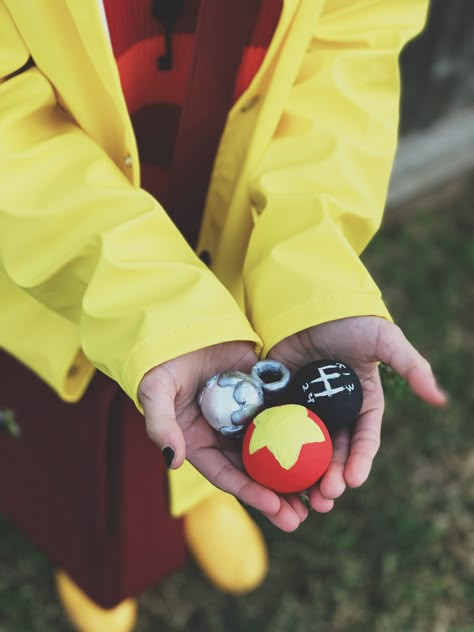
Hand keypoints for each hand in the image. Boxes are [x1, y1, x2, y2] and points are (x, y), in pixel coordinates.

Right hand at [138, 341, 307, 531]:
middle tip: (301, 517)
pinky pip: (285, 415)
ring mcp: (246, 416)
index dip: (250, 493)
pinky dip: (301, 433)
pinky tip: (324, 448)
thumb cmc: (163, 359)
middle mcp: (225, 435)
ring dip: (295, 472)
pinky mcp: (264, 395)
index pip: (226, 474)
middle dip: (277, 496)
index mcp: (199, 442)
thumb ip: (161, 424)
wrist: (184, 326)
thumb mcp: (155, 390)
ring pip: (274, 449)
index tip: (274, 507)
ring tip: (319, 492)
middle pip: (254, 470)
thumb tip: (172, 461)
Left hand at [268, 317, 447, 512]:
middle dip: (332, 477)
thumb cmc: (349, 320)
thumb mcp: (384, 340)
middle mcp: (336, 409)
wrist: (308, 301)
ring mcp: (307, 406)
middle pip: (335, 451)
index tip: (354, 480)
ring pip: (306, 448)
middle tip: (325, 498)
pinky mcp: (281, 399)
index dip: (360, 460)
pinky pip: (279, 428)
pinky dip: (277, 451)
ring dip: (305, 474)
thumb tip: (440, 399)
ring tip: (302, 497)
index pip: (364, 438)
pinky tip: (272, 471)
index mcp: (362, 401)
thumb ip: (411, 367)